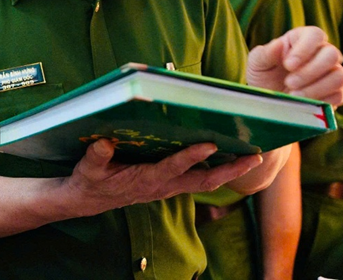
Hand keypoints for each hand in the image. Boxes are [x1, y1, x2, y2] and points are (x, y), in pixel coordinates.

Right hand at [60, 139, 262, 216]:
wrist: (89, 200)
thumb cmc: (90, 181)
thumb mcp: (88, 168)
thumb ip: (97, 156)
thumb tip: (104, 142)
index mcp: (145, 180)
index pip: (173, 168)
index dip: (191, 158)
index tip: (210, 144)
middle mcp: (163, 186)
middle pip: (205, 181)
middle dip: (231, 170)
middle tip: (254, 157)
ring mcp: (168, 187)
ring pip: (206, 181)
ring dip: (230, 170)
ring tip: (251, 155)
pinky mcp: (168, 184)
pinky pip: (199, 179)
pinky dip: (216, 170)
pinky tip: (227, 156)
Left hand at [246, 26, 342, 105]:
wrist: (268, 100)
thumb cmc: (263, 75)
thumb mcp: (257, 63)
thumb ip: (266, 53)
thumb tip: (279, 43)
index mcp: (302, 39)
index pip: (315, 35)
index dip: (305, 49)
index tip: (288, 65)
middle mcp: (322, 53)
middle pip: (332, 54)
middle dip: (310, 71)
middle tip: (289, 83)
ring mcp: (332, 73)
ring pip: (340, 76)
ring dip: (316, 87)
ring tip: (294, 95)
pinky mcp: (335, 94)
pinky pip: (340, 95)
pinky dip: (322, 100)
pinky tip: (304, 103)